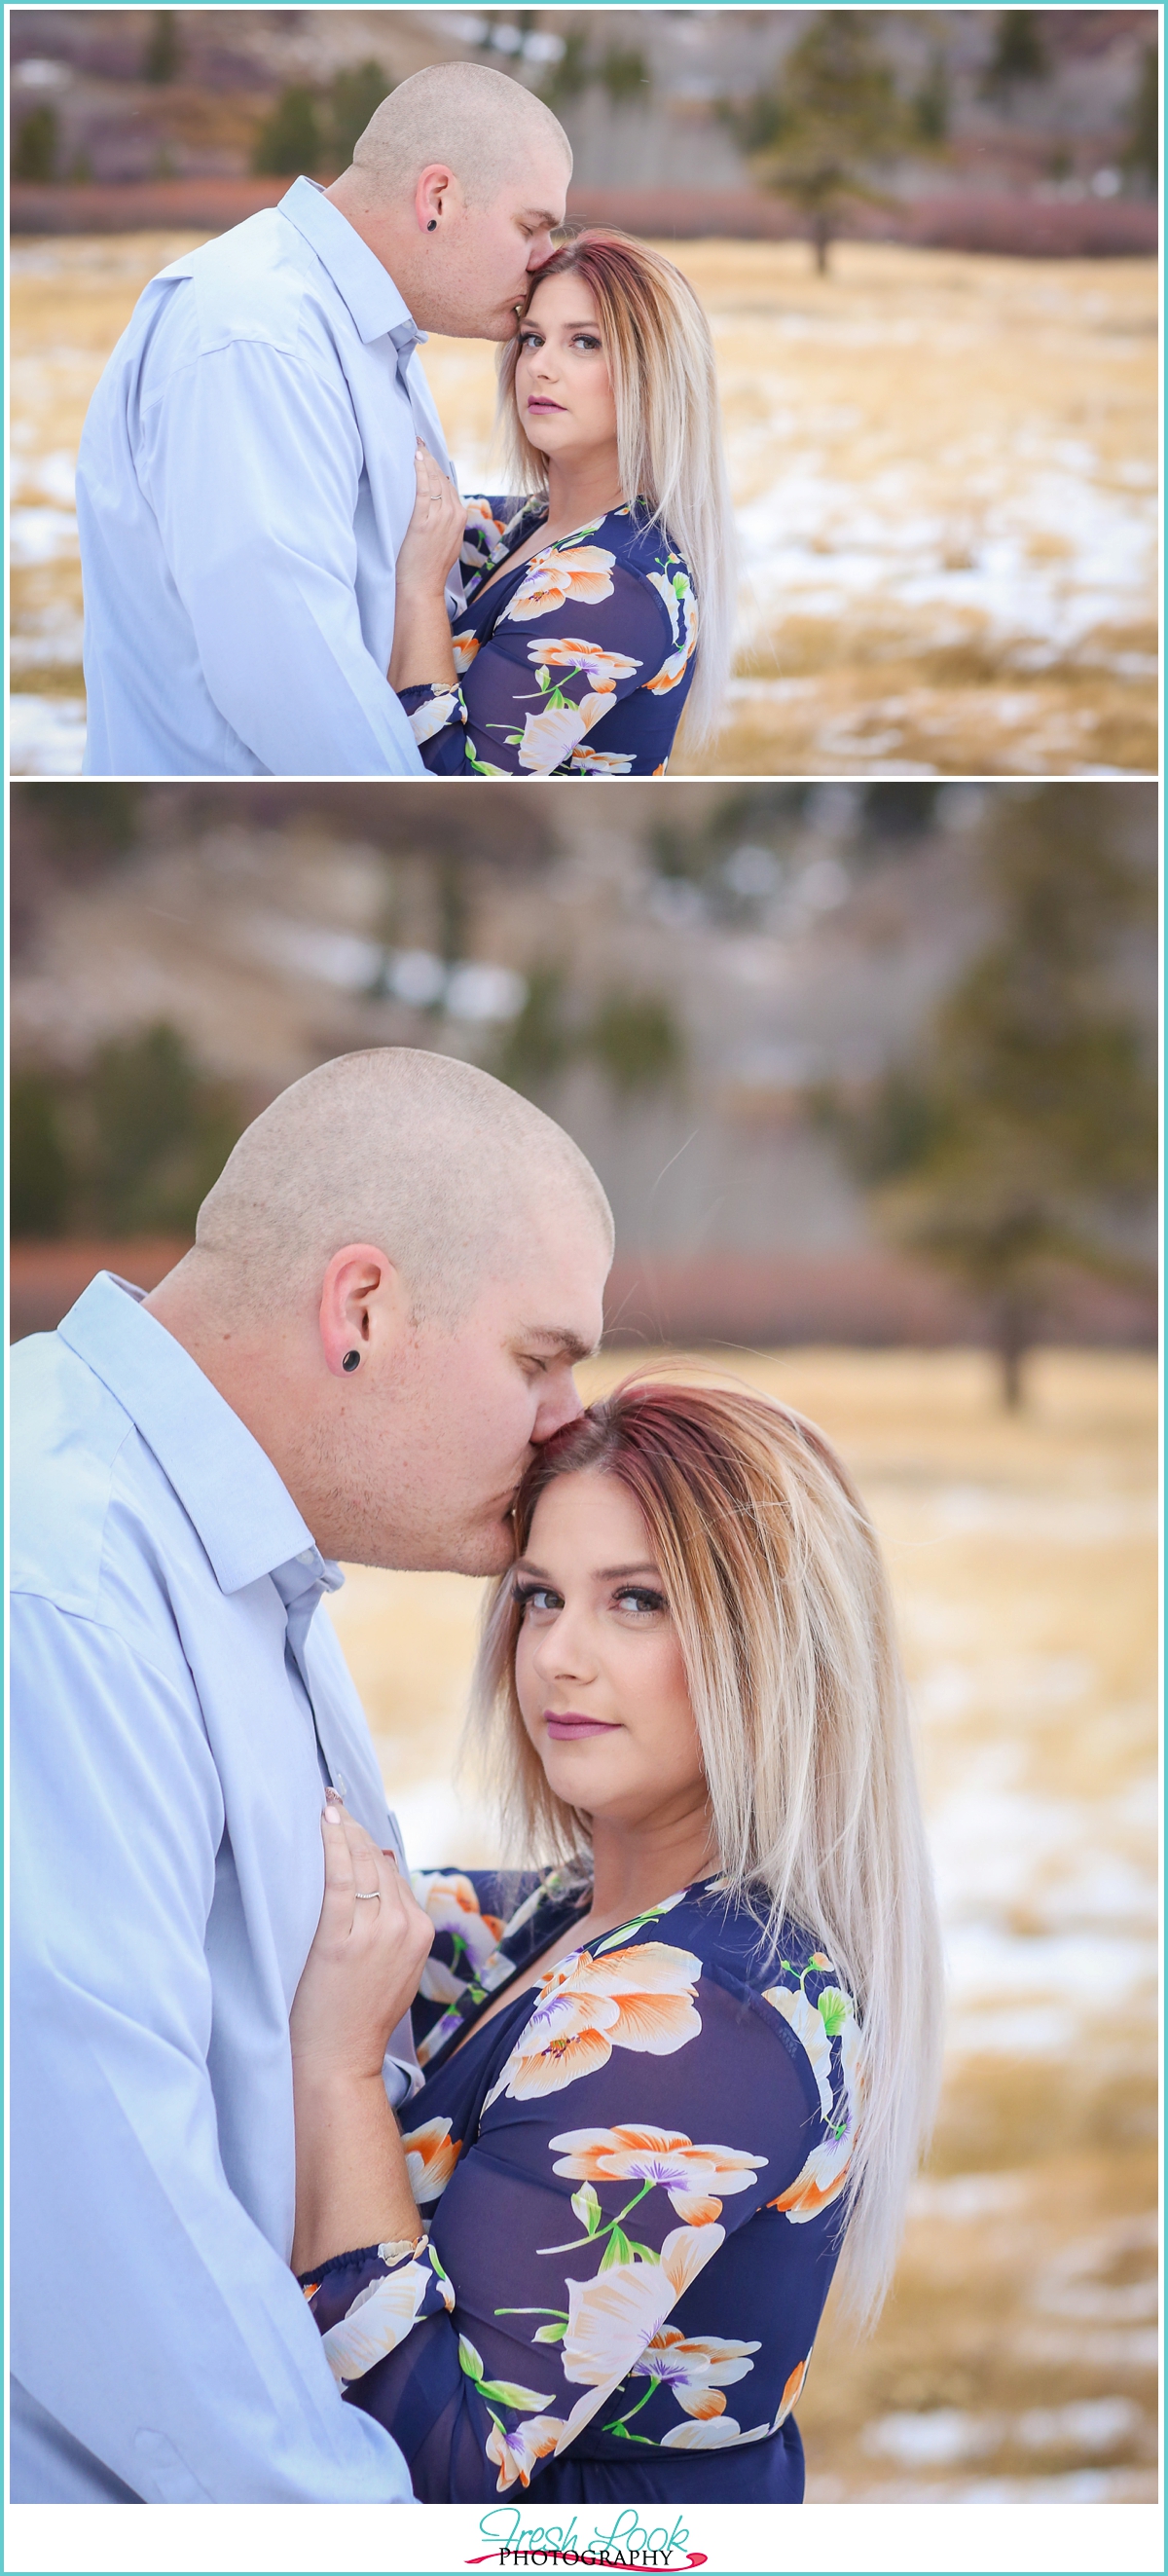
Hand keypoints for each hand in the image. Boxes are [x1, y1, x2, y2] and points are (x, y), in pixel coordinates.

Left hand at [290, 1803, 433, 2089]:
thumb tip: (383, 1871)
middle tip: (333, 1804)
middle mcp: (404, 1926)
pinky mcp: (340, 1938)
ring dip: (343, 1831)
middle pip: (378, 1863)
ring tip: (326, 1808)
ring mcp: (374, 1932)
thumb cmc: (358, 2017)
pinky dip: (331, 1845)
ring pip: (360, 1864)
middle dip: (356, 1831)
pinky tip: (322, 1824)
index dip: (370, 1846)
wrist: (340, 2060)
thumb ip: (393, 1925)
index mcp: (421, 1932)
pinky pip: (338, 1877)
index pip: (395, 1874)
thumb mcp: (395, 1969)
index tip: (352, 1822)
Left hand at [395, 441, 465, 596]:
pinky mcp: (424, 520)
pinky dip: (419, 470)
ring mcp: (439, 517)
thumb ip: (445, 523)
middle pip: (442, 478)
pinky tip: (415, 458)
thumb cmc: (429, 568)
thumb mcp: (446, 543)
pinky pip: (423, 488)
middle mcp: (453, 515)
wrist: (423, 586)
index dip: (438, 468)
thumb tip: (438, 506)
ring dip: (424, 460)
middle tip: (419, 442)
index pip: (449, 485)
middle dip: (431, 459)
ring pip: (434, 480)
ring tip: (415, 445)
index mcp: (460, 518)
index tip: (428, 455)